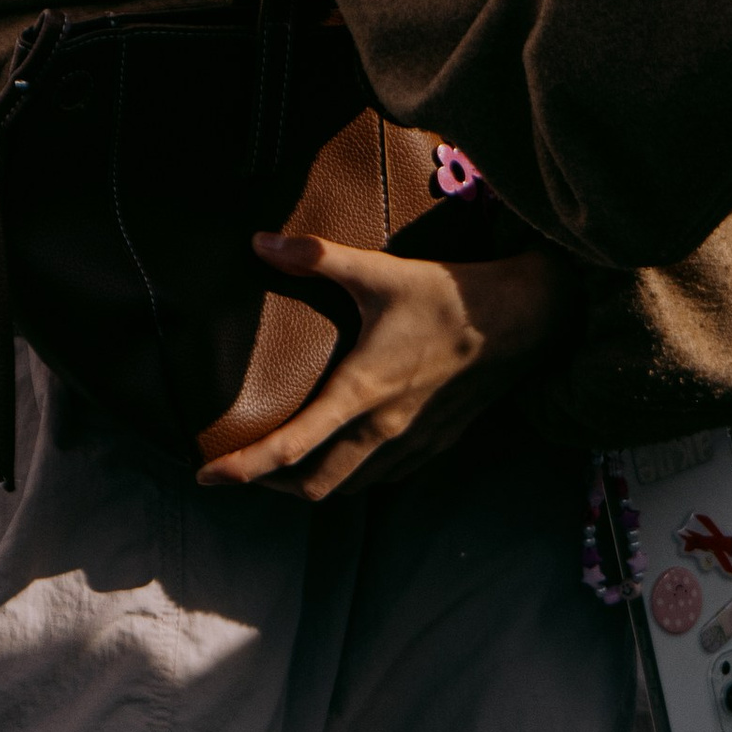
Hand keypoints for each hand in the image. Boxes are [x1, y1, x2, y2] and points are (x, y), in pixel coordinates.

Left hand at [197, 241, 568, 502]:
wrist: (525, 322)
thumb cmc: (449, 296)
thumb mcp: (380, 270)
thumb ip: (318, 257)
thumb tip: (260, 242)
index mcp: (362, 391)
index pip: (292, 447)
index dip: (244, 467)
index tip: (206, 475)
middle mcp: (384, 430)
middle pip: (316, 487)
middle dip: (271, 487)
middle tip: (241, 469)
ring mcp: (412, 444)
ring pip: (351, 489)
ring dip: (312, 484)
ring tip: (283, 463)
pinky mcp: (436, 444)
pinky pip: (383, 479)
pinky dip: (352, 475)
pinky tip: (342, 451)